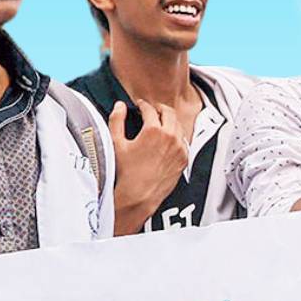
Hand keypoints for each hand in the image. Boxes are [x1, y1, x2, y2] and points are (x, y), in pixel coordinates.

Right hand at [109, 100, 189, 232]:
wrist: (138, 195)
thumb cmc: (126, 173)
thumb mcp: (116, 143)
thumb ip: (117, 120)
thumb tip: (120, 106)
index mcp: (154, 130)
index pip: (150, 109)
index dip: (143, 105)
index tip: (139, 106)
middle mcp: (170, 137)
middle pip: (169, 112)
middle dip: (159, 109)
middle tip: (152, 110)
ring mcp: (179, 148)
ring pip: (178, 126)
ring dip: (169, 121)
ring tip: (160, 123)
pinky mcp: (183, 159)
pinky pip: (183, 141)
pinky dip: (176, 136)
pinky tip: (168, 139)